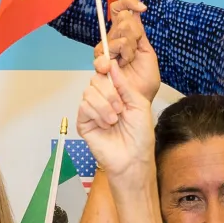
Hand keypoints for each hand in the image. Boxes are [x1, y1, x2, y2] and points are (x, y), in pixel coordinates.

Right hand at [75, 54, 155, 180]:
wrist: (133, 157)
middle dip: (109, 92)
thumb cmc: (140, 135)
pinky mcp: (83, 122)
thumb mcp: (138, 103)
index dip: (104, 66)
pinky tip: (105, 125)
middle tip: (120, 108)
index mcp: (117, 93)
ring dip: (104, 106)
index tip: (107, 65)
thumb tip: (112, 65)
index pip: (105, 73)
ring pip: (88, 93)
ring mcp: (92, 111)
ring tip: (115, 120)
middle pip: (95, 80)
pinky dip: (97, 115)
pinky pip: (83, 107)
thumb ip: (124, 84)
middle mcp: (103, 100)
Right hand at [101, 0, 159, 102]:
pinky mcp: (98, 66)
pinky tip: (115, 67)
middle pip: (120, 22)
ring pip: (113, 39)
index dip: (129, 2)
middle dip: (132, 38)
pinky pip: (102, 56)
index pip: (120, 10)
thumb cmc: (143, 86)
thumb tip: (137, 12)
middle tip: (134, 55)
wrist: (137, 105)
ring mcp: (103, 54)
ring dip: (126, 51)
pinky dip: (114, 61)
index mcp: (125, 37)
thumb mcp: (148, 56)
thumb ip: (140, 35)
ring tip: (127, 65)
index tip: (142, 8)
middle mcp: (112, 42)